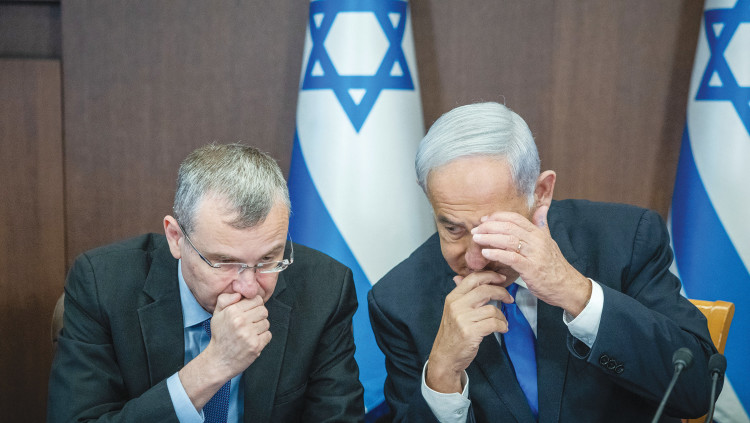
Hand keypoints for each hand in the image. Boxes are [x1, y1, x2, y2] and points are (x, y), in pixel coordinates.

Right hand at [205, 292, 271, 377]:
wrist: (219, 360)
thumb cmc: (220, 336)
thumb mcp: (217, 314)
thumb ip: (225, 299)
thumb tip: (239, 293)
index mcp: (232, 311)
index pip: (256, 299)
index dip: (254, 305)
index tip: (249, 312)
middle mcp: (240, 321)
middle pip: (264, 310)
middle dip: (259, 316)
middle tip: (250, 324)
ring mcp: (248, 334)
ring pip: (266, 323)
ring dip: (260, 328)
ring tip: (249, 333)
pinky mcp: (255, 345)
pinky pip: (268, 335)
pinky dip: (263, 338)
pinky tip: (252, 341)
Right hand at [426, 271, 512, 392]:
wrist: (445, 357)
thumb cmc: (452, 333)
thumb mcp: (452, 311)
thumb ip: (460, 295)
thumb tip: (459, 276)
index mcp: (452, 298)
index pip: (472, 278)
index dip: (490, 276)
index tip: (501, 279)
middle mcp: (456, 306)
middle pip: (485, 290)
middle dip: (501, 292)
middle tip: (509, 298)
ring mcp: (463, 319)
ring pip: (492, 309)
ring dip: (502, 316)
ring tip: (502, 322)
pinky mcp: (470, 332)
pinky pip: (494, 323)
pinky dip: (502, 326)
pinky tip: (502, 329)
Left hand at [471, 205, 591, 315]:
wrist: (568, 287)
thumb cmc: (555, 266)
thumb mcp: (549, 242)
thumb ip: (542, 225)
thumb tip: (542, 208)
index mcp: (539, 233)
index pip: (515, 218)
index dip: (497, 217)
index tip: (484, 220)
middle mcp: (537, 241)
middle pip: (509, 227)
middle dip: (489, 226)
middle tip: (475, 230)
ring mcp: (534, 254)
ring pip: (508, 240)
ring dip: (489, 238)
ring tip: (476, 238)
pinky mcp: (531, 269)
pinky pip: (511, 258)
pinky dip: (497, 253)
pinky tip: (485, 252)